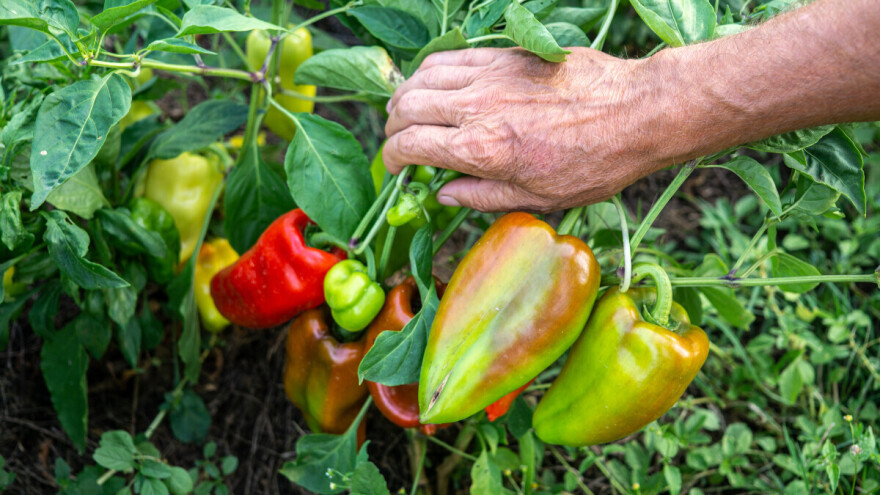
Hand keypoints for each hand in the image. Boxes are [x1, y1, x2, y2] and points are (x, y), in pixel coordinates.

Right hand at [383, 48, 679, 212]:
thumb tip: (444, 195)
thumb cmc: (594, 162)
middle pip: (407, 107)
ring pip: (423, 77)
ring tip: (408, 112)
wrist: (637, 113)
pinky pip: (452, 58)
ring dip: (406, 96)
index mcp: (482, 149)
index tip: (396, 169)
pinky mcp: (506, 56)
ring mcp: (490, 75)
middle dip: (392, 128)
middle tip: (399, 142)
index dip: (392, 159)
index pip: (410, 146)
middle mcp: (477, 107)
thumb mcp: (539, 197)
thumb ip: (482, 196)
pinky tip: (436, 85)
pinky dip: (432, 72)